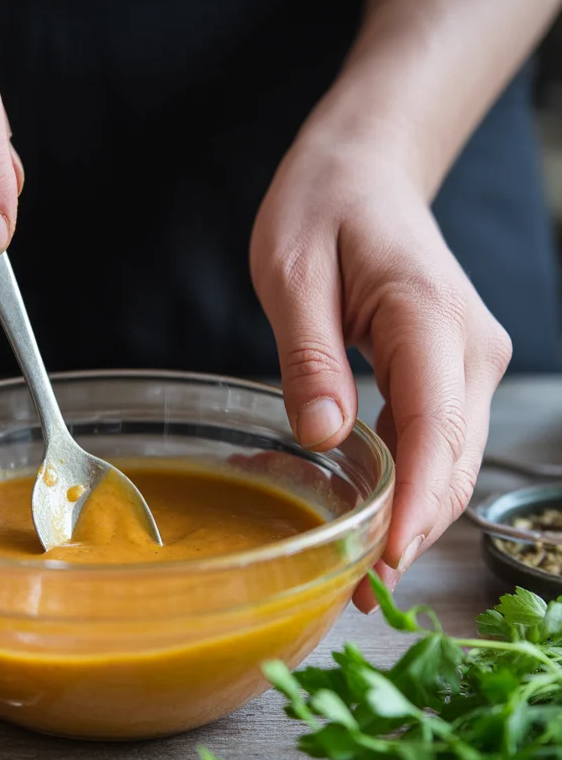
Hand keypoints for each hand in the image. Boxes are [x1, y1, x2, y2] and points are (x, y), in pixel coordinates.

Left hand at [250, 132, 511, 609]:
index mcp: (428, 318)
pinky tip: (357, 508)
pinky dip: (403, 485)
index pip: (435, 427)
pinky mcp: (452, 374)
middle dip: (409, 531)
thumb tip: (327, 439)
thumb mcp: (291, 271)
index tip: (383, 563)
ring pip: (450, 463)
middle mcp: (468, 350)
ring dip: (408, 517)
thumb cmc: (324, 204)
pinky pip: (435, 443)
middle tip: (352, 591)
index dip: (414, 504)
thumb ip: (309, 357)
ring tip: (350, 567)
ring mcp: (468, 364)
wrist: (367, 169)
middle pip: (452, 462)